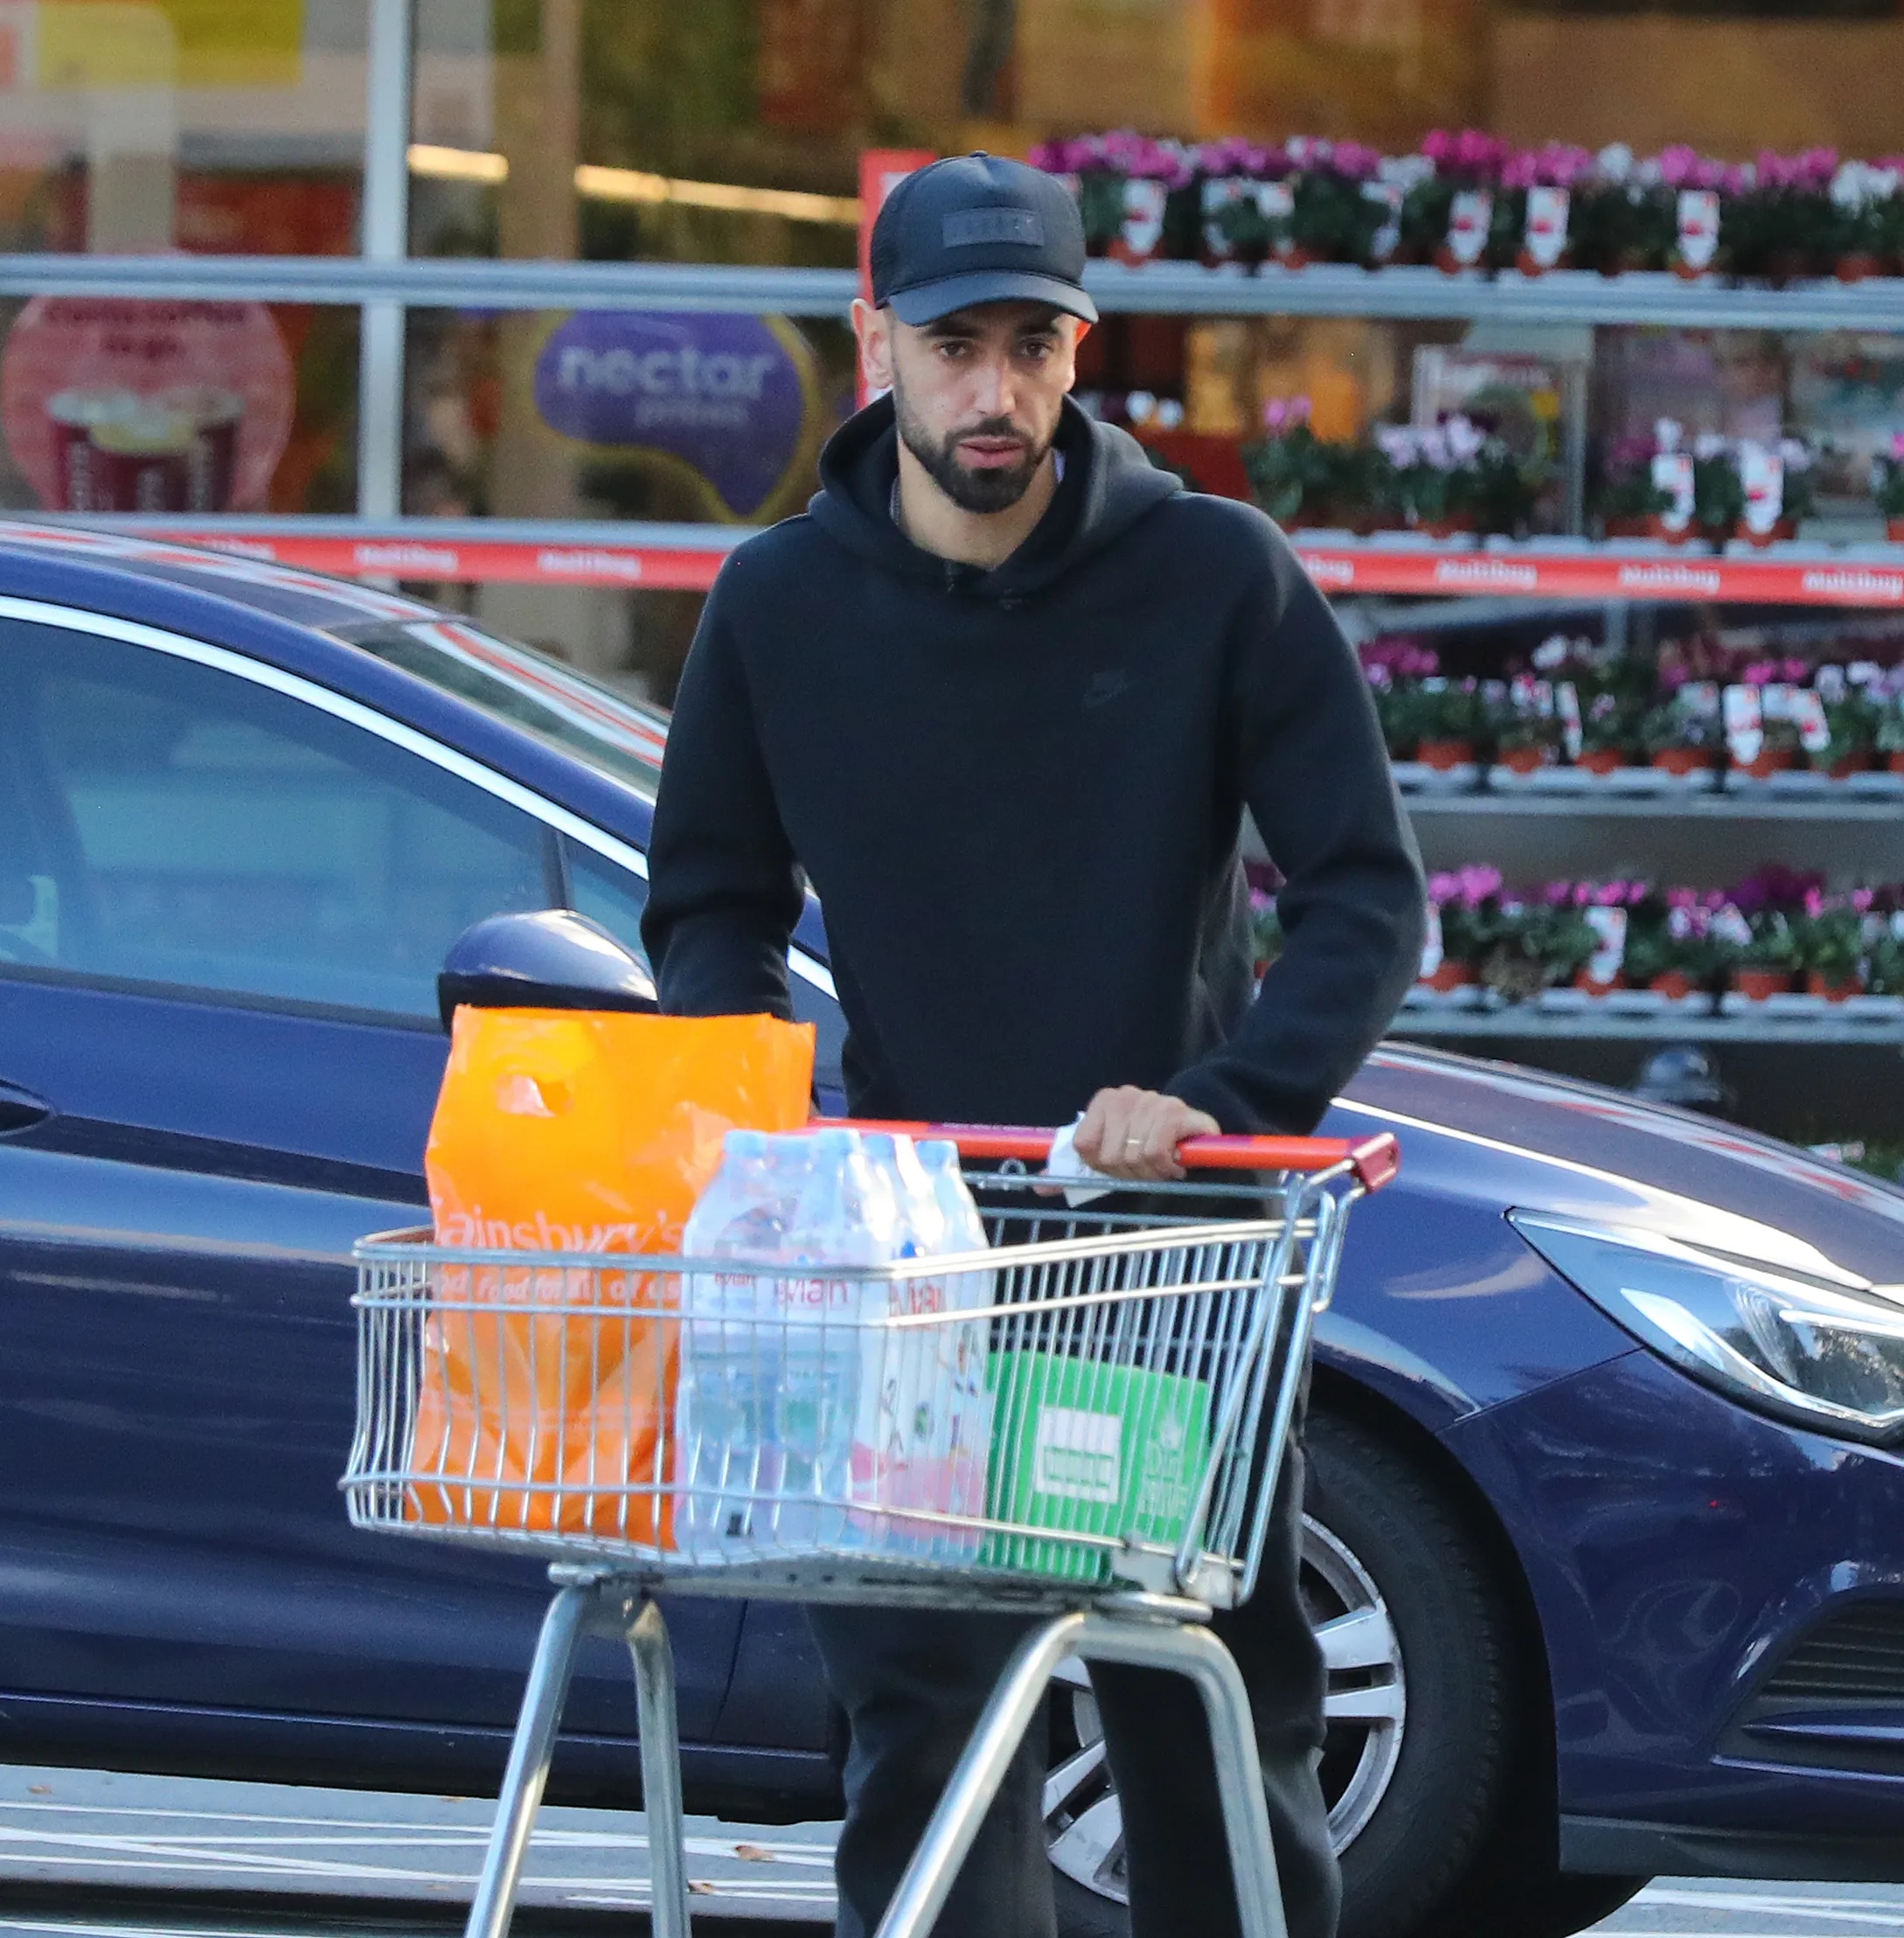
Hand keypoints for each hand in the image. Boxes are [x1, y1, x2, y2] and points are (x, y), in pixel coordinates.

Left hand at [1072, 1087, 1220, 1182]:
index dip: (1100, 1164)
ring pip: (1134, 1157)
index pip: (1083, 1145)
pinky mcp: (1175, 1113)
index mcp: (1104, 1101)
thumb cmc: (1146, 1144)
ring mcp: (1151, 1101)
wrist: (1193, 1128)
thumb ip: (1073, 1170)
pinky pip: (1155, 1153)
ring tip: (1161, 1164)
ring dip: (1150, 1172)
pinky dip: (1165, 1167)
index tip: (1117, 1163)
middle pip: (1109, 1156)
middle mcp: (1125, 1096)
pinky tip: (1174, 1163)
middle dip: (1129, 1171)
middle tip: (1144, 1166)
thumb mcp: (1108, 1154)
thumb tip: (1039, 1187)